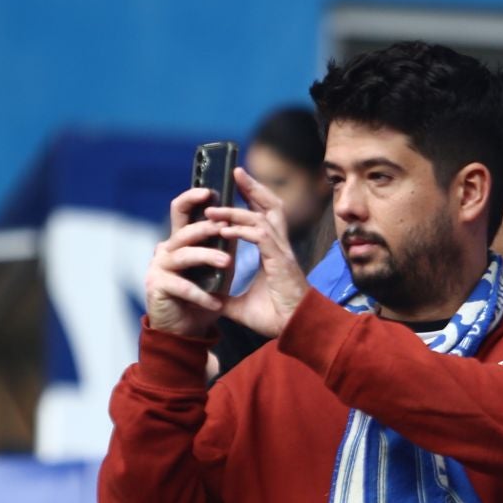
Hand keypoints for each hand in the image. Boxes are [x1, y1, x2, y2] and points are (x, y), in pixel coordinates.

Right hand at [143, 188, 231, 338]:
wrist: (184, 332)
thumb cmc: (201, 299)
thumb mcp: (215, 270)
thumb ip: (222, 248)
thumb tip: (241, 224)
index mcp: (179, 242)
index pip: (180, 212)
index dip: (191, 198)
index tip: (210, 191)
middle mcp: (165, 251)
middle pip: (183, 230)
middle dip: (205, 227)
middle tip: (225, 227)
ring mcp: (158, 268)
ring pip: (184, 255)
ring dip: (207, 257)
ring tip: (228, 264)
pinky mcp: (157, 287)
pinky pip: (182, 287)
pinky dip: (201, 295)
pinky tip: (216, 302)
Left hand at [209, 168, 310, 338]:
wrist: (295, 331)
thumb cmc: (276, 318)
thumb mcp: (241, 306)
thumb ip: (225, 297)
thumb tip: (207, 299)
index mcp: (274, 252)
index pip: (266, 216)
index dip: (254, 197)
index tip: (237, 184)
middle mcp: (280, 246)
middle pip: (271, 205)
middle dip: (253, 186)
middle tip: (235, 171)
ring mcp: (282, 252)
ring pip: (263, 217)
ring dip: (237, 209)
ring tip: (214, 207)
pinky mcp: (280, 261)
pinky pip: (260, 236)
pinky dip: (242, 230)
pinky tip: (224, 230)